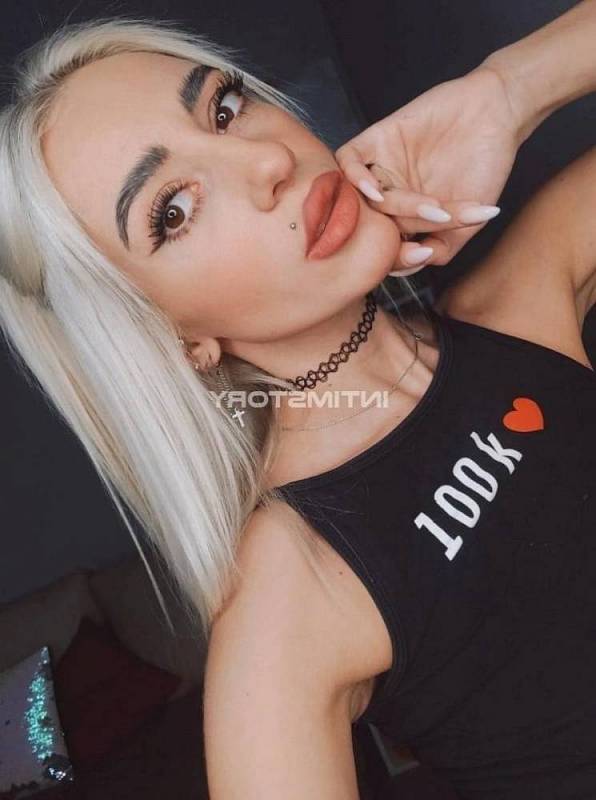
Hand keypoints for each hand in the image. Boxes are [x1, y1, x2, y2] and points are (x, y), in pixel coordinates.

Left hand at [336, 66, 520, 272]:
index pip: (384, 247)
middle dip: (397, 233)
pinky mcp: (376, 140)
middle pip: (371, 226)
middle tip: (432, 225)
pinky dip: (354, 177)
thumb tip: (416, 264)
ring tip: (421, 207)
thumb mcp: (468, 221)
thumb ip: (442, 248)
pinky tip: (375, 190)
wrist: (497, 116)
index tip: (421, 256)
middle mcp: (388, 195)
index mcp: (404, 218)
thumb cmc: (485, 167)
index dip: (395, 258)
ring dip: (384, 208)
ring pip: (359, 198)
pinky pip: (348, 160)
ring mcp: (380, 168)